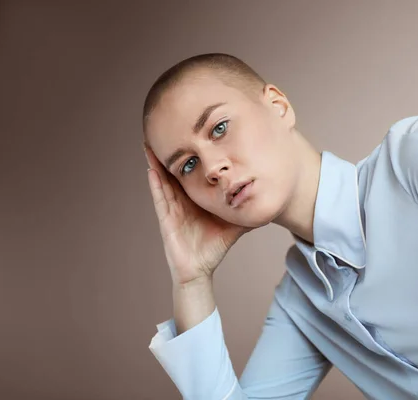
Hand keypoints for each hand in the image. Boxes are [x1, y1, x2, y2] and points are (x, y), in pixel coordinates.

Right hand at [143, 144, 249, 285]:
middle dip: (169, 154)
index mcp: (195, 199)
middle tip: (163, 130)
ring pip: (162, 181)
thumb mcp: (234, 224)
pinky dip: (155, 184)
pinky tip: (151, 169)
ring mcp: (172, 209)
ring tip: (150, 144)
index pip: (192, 173)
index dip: (189, 157)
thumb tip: (267, 202)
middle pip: (173, 172)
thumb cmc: (214, 246)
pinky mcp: (166, 219)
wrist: (201, 270)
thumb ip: (247, 212)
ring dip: (156, 163)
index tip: (189, 137)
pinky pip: (160, 198)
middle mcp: (182, 200)